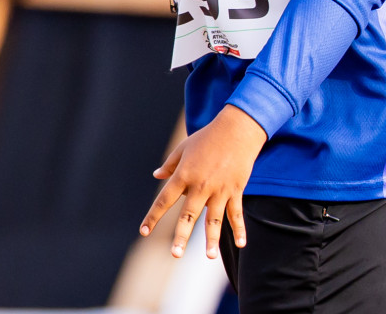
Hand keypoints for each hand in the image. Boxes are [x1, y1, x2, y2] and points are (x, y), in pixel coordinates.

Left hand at [139, 105, 265, 259]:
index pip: (165, 199)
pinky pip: (236, 213)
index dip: (153, 216)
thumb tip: (157, 175)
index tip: (144, 231)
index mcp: (184, 175)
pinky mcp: (235, 190)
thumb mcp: (183, 148)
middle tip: (175, 255)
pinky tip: (240, 244)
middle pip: (188, 215)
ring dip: (212, 239)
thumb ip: (170, 165)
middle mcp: (200, 185)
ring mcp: (219, 190)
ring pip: (214, 219)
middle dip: (182, 236)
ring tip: (208, 257)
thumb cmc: (207, 137)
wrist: (236, 129)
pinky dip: (239, 229)